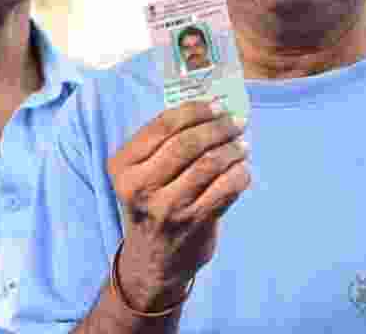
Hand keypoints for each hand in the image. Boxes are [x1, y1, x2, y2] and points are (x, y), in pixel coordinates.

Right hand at [107, 100, 250, 309]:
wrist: (153, 259)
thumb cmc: (152, 204)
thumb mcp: (141, 174)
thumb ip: (164, 144)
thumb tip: (210, 109)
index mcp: (123, 166)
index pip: (162, 127)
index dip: (195, 111)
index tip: (217, 106)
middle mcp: (139, 186)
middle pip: (186, 144)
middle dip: (217, 128)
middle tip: (235, 122)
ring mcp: (166, 207)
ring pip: (209, 164)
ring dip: (232, 149)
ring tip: (241, 145)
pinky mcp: (193, 223)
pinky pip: (226, 188)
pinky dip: (240, 173)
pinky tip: (242, 169)